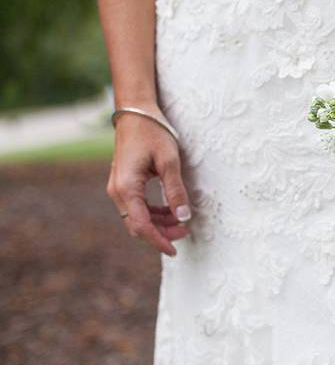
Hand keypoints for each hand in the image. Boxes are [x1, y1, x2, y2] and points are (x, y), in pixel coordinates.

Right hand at [106, 105, 191, 255]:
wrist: (136, 113)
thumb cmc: (153, 133)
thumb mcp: (170, 161)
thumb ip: (176, 190)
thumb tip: (184, 217)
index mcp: (126, 188)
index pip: (141, 225)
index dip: (158, 240)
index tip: (175, 251)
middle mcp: (117, 192)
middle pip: (137, 225)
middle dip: (161, 233)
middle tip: (186, 234)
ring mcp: (118, 188)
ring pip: (137, 218)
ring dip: (158, 224)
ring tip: (182, 223)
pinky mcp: (124, 184)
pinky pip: (137, 207)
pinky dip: (153, 213)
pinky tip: (171, 212)